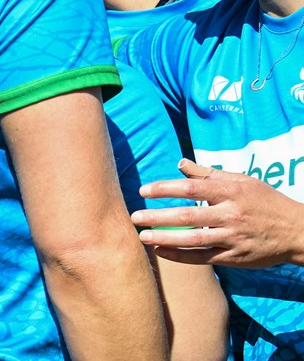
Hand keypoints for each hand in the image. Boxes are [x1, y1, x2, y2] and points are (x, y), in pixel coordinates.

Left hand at [132, 158, 303, 268]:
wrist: (297, 231)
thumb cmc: (266, 202)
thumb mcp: (243, 181)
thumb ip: (209, 174)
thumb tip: (180, 163)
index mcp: (231, 193)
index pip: (191, 188)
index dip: (165, 188)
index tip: (144, 190)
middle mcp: (230, 215)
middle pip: (188, 216)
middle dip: (157, 216)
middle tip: (134, 216)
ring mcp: (232, 238)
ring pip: (193, 239)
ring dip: (164, 238)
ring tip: (141, 235)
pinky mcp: (234, 257)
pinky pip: (202, 258)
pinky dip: (179, 256)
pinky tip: (160, 251)